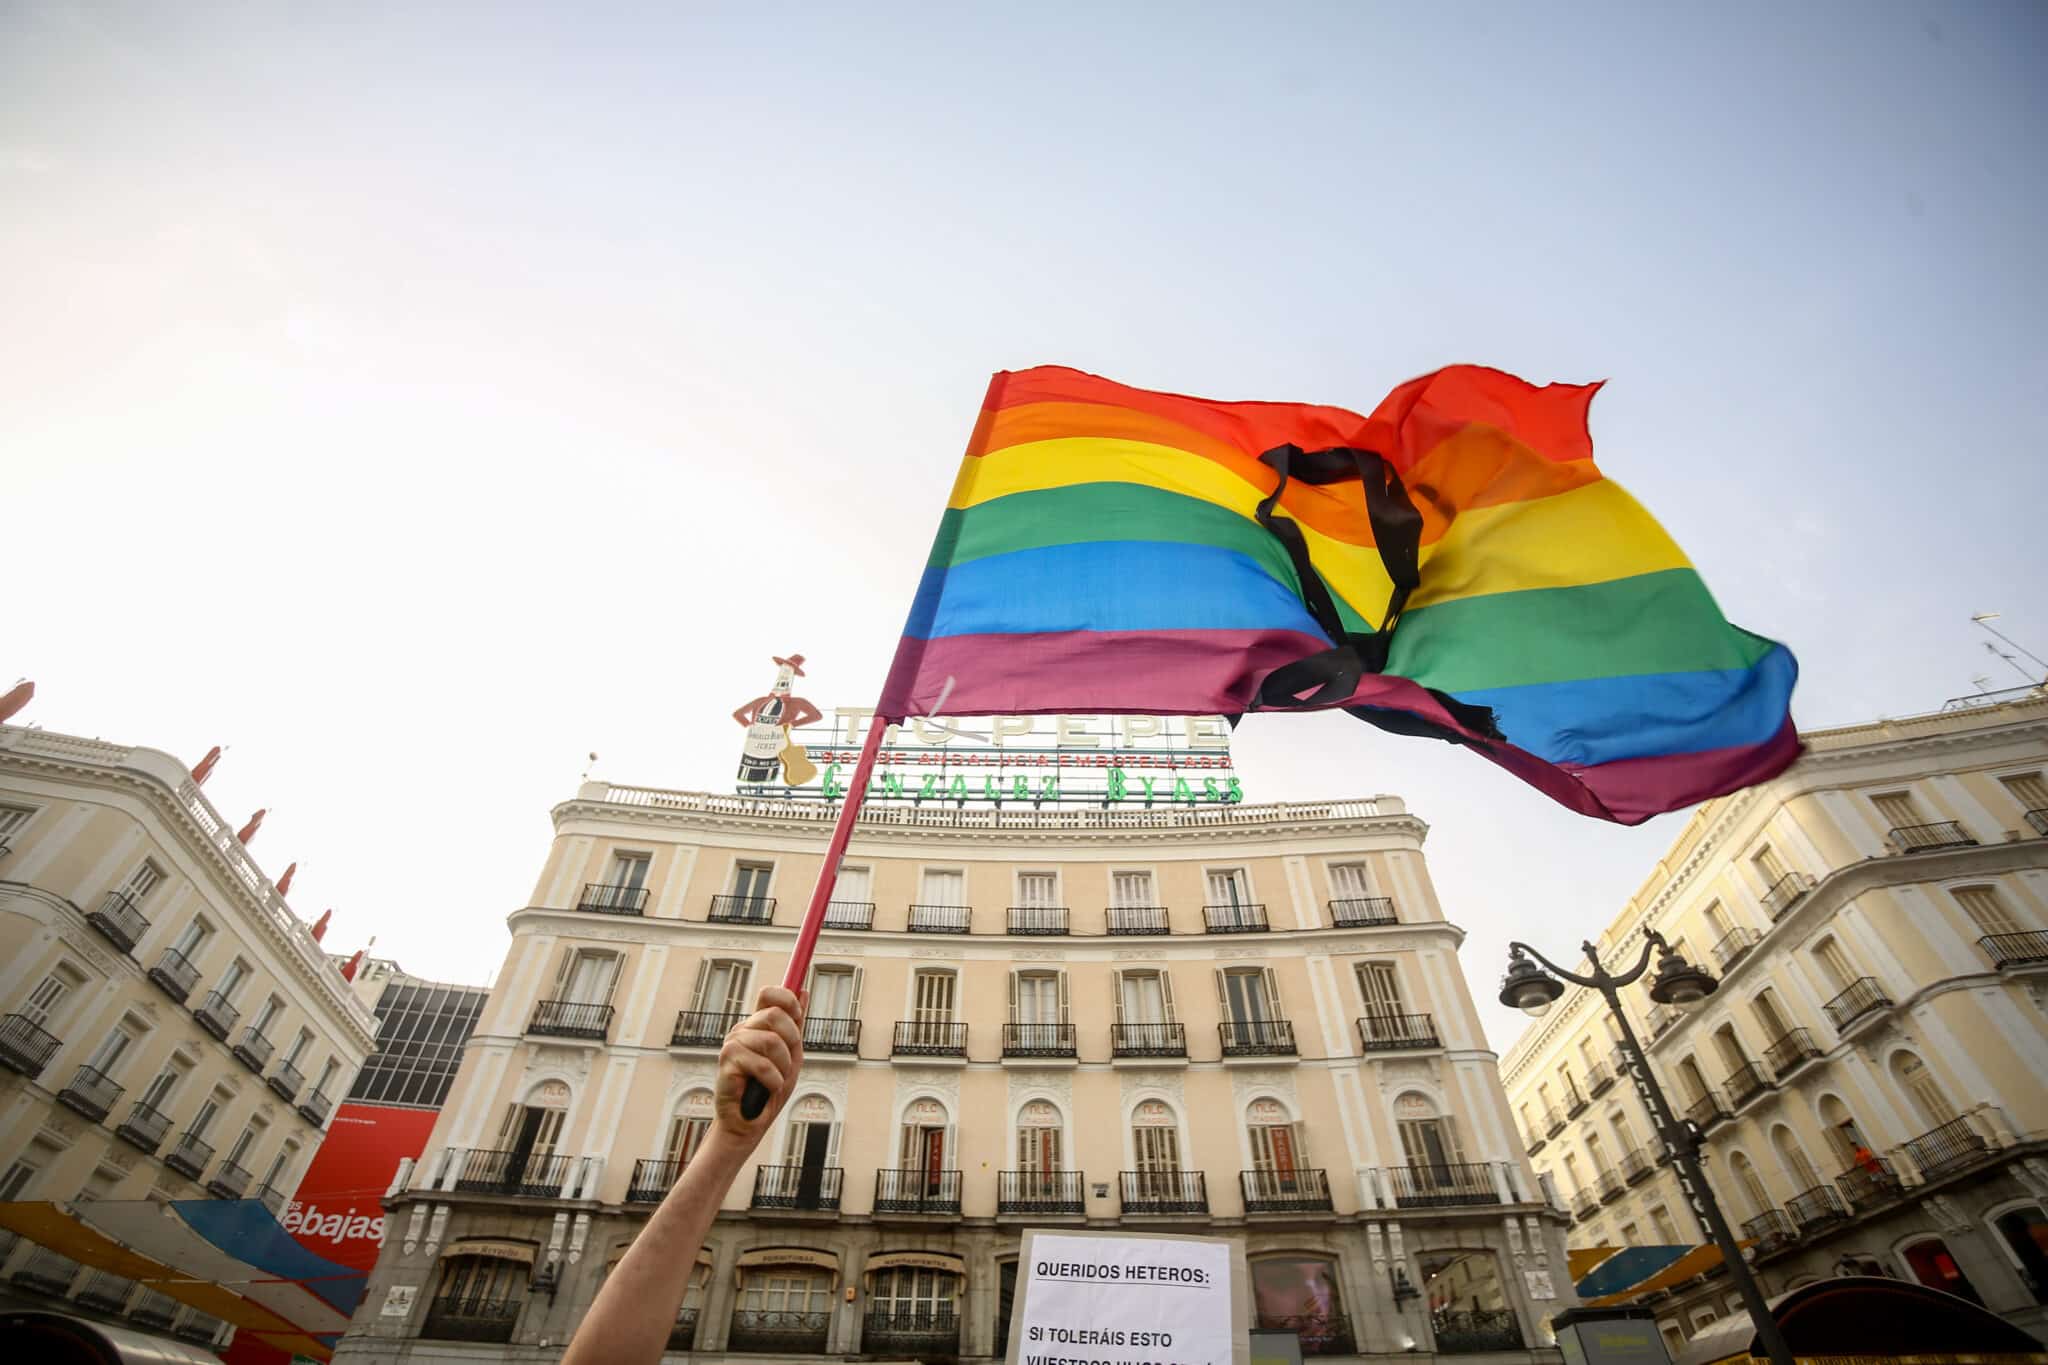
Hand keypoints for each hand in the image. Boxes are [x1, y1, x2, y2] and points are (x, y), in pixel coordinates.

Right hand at [713, 986, 805, 1141]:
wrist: (750, 1122)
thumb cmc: (769, 1090)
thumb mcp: (791, 1054)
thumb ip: (796, 1025)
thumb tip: (803, 992)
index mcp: (757, 1025)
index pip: (769, 994)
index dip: (787, 998)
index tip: (798, 1014)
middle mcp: (743, 1030)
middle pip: (775, 1014)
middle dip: (792, 1039)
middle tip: (787, 1061)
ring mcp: (732, 1044)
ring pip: (772, 1041)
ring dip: (783, 1066)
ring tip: (776, 1080)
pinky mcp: (726, 1062)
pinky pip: (762, 1064)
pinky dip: (774, 1080)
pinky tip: (768, 1087)